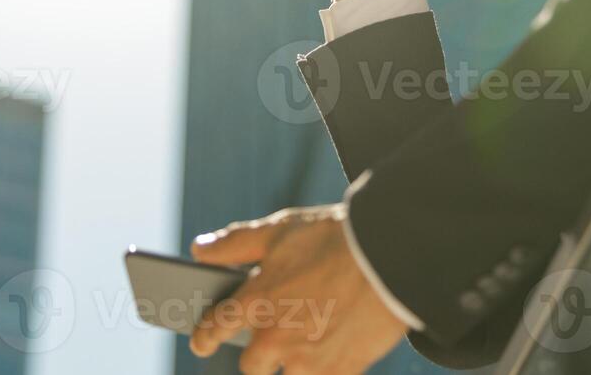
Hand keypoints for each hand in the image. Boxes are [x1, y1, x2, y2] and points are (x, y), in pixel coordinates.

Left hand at [189, 204, 408, 373]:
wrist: (392, 258)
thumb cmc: (334, 239)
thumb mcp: (280, 230)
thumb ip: (235, 243)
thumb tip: (199, 250)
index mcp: (256, 302)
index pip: (213, 330)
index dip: (204, 337)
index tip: (203, 342)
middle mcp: (276, 338)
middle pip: (252, 365)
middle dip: (259, 353)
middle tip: (277, 334)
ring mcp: (308, 361)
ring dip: (296, 362)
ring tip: (314, 336)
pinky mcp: (340, 372)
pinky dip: (325, 368)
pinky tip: (336, 346)